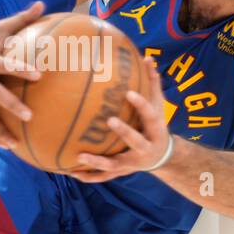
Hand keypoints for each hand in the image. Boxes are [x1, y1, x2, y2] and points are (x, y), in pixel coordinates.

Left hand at [71, 56, 169, 182]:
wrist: (162, 156)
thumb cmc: (154, 124)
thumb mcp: (158, 105)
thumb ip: (152, 82)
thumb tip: (148, 57)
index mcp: (155, 129)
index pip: (151, 115)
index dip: (141, 105)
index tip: (128, 93)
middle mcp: (146, 148)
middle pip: (136, 141)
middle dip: (124, 132)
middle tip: (109, 120)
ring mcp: (133, 163)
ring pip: (116, 165)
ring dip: (98, 162)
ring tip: (80, 156)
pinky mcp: (122, 173)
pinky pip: (104, 177)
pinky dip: (89, 176)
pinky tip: (72, 172)